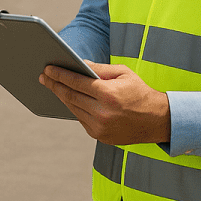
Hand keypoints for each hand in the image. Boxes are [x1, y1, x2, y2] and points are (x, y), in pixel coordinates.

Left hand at [39, 62, 170, 144]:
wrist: (158, 121)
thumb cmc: (140, 92)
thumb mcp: (123, 73)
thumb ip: (100, 68)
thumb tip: (79, 63)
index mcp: (108, 95)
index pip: (76, 82)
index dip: (59, 74)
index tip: (48, 69)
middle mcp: (102, 113)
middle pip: (70, 96)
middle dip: (54, 84)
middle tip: (43, 76)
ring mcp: (100, 127)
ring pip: (73, 108)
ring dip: (61, 96)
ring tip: (51, 85)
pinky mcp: (100, 136)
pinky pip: (81, 119)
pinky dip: (73, 107)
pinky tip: (67, 98)